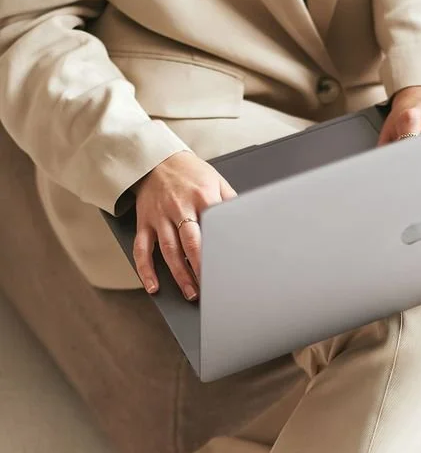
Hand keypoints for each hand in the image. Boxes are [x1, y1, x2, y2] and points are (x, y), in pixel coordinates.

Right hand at [132, 152, 236, 298]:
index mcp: (202, 197)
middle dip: (200, 268)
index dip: (220, 251)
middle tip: (209, 289)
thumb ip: (230, 203)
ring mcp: (159, 216)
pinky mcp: (144, 222)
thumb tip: (247, 223)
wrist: (156, 158)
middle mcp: (179, 208)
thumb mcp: (216, 181)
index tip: (228, 270)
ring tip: (190, 293)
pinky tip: (153, 286)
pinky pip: (142, 249)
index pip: (214, 228)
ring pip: (168, 251)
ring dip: (180, 275)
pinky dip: (146, 270)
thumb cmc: (190, 173)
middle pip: (190, 243)